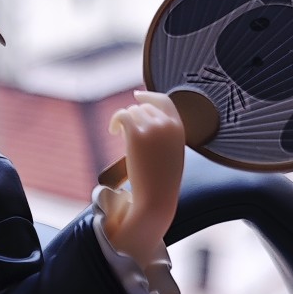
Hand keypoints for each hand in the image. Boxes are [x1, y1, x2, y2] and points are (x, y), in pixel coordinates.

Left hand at [104, 91, 184, 265]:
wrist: (156, 197)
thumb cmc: (162, 183)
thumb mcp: (170, 155)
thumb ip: (164, 137)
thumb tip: (145, 124)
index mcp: (179, 128)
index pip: (165, 101)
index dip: (149, 96)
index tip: (138, 95)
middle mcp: (167, 124)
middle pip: (144, 107)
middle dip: (134, 117)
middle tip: (125, 132)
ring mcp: (152, 128)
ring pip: (132, 112)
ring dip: (124, 121)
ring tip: (120, 135)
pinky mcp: (136, 134)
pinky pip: (122, 116)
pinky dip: (115, 121)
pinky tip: (113, 132)